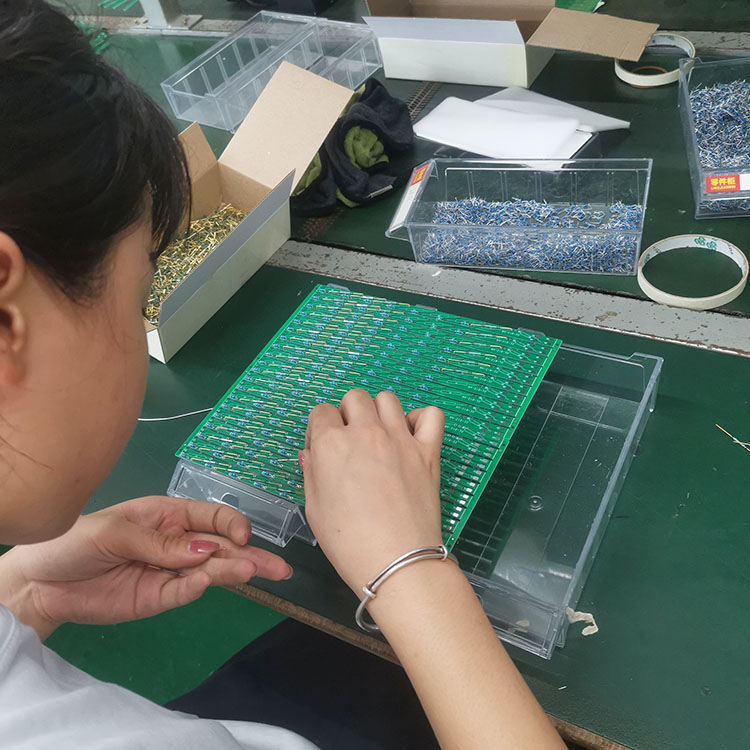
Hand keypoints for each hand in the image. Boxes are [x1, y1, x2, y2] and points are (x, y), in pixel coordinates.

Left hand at [0, 496, 291, 637]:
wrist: (42, 582)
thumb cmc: (75, 541)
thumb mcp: (115, 533)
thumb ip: (160, 543)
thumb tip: (206, 550)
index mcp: (169, 515)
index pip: (212, 516)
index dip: (231, 525)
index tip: (242, 538)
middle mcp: (177, 542)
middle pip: (221, 547)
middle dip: (251, 555)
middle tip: (281, 569)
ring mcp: (169, 572)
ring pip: (210, 571)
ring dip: (234, 572)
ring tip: (260, 574)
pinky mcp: (158, 598)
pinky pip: (183, 593)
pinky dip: (198, 589)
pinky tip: (209, 583)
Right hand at [301, 389, 444, 593]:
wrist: (397, 562)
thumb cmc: (351, 544)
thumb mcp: (314, 509)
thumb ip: (311, 473)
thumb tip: (312, 454)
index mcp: (332, 445)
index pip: (322, 412)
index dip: (320, 430)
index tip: (324, 449)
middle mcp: (366, 433)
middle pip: (354, 398)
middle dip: (348, 415)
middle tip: (350, 441)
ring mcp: (400, 439)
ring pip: (387, 399)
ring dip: (379, 412)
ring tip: (379, 436)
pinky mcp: (428, 450)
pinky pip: (430, 415)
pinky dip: (420, 419)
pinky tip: (410, 436)